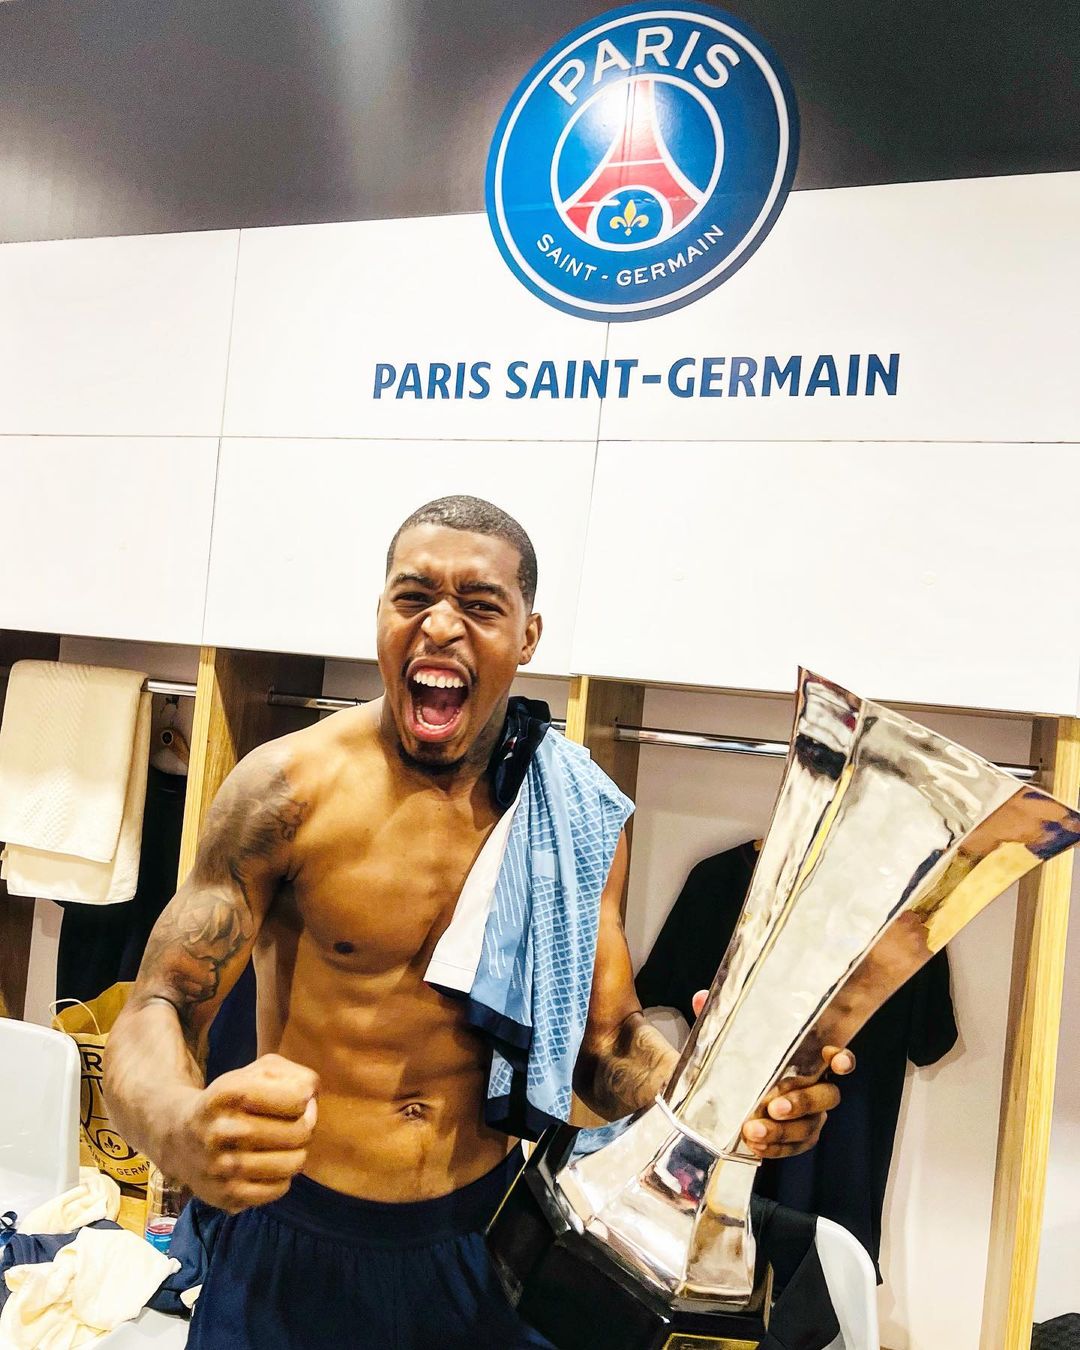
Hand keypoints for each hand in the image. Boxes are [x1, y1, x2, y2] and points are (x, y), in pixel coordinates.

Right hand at [168, 1054, 318, 1211]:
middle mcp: (222, 1129)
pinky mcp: (224, 1195)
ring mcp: (221, 1166)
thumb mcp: (253, 1072)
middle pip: (299, 1131)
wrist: (177, 1137)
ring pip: (292, 1163)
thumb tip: (313, 1092)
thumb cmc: (229, 1101)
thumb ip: (290, 1074)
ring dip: (299, 1153)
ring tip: (288, 1145)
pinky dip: (284, 1178)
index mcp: (229, 1092)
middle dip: (308, 1125)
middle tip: (298, 1123)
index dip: (306, 1098)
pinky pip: (277, 1189)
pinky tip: (272, 1165)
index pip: (296, 1097)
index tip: (299, 1099)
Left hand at [690, 990, 854, 1159]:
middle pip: (827, 1097)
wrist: (728, 1095)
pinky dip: (776, 1148)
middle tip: (773, 1106)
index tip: (836, 1060)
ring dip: (782, 1132)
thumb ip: (720, 1020)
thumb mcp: (729, 1039)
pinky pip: (794, 1148)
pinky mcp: (799, 1140)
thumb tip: (700, 998)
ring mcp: (812, 1117)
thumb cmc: (742, 1060)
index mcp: (808, 1057)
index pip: (836, 1056)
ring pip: (809, 1127)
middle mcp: (817, 1087)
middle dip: (802, 1102)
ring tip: (753, 1130)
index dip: (843, 1058)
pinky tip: (755, 1146)